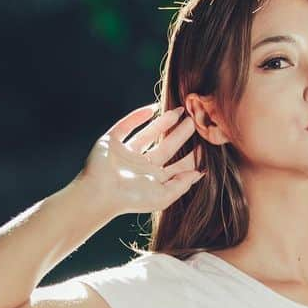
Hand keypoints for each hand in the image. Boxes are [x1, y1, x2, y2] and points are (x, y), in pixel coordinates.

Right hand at [79, 104, 202, 216]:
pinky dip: (137, 117)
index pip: (177, 165)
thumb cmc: (131, 199)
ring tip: (178, 112)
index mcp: (153, 180)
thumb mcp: (163, 196)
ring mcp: (126, 154)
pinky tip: (152, 109)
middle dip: (180, 135)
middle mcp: (141, 166)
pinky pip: (125, 126)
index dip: (192, 156)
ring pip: (148, 134)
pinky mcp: (111, 143)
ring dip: (163, 123)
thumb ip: (182, 185)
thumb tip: (199, 173)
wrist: (100, 193)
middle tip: (194, 121)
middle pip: (166, 147)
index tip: (207, 144)